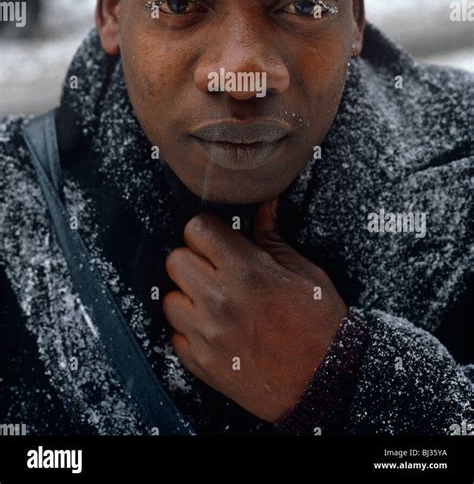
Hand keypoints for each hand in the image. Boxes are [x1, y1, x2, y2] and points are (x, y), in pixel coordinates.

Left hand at [163, 198, 347, 422]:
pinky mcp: (201, 363)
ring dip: (188, 297)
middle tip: (214, 270)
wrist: (326, 383)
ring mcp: (207, 334)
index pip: (198, 229)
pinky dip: (189, 331)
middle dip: (193, 260)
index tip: (218, 239)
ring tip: (213, 302)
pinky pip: (175, 335)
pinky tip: (214, 329)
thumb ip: (273, 238)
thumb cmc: (320, 326)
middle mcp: (220, 300)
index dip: (208, 230)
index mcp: (246, 271)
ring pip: (169, 298)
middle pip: (176, 260)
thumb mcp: (304, 273)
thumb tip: (264, 208)